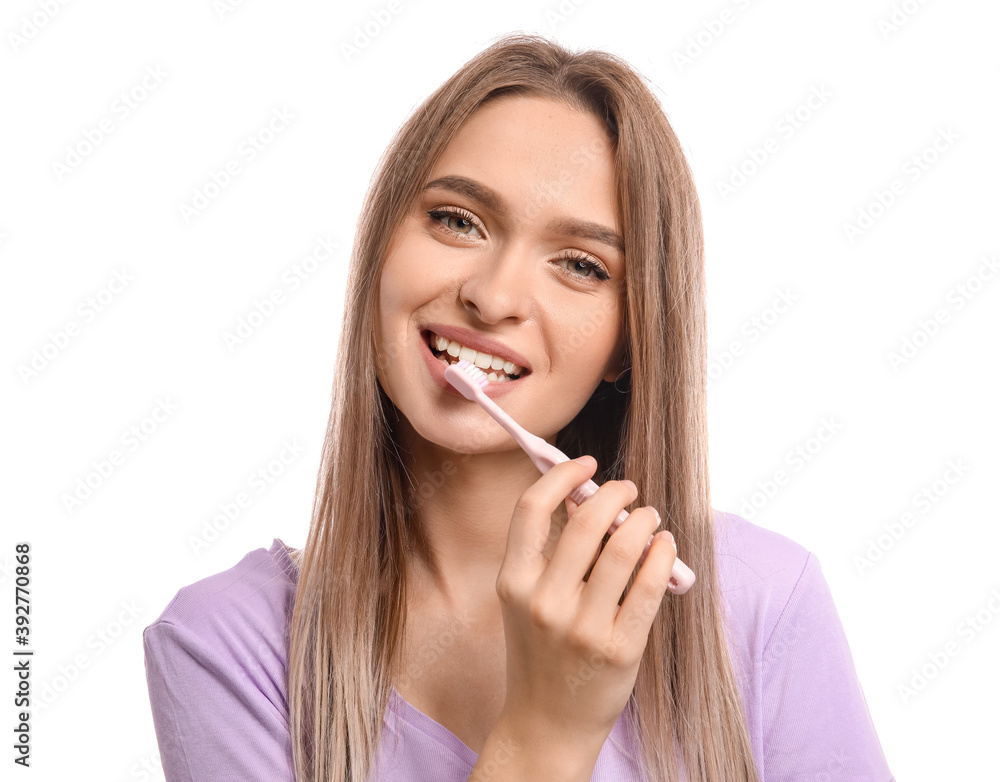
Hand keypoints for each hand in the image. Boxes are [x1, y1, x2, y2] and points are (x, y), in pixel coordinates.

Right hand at [493, 454, 676, 755]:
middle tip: (629, 490)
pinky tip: (664, 546)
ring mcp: (582, 627)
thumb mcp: (527, 601)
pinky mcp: (620, 648)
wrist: (547, 724)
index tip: (587, 463)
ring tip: (649, 518)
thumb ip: (552, 553)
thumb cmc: (541, 652)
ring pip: (624, 547)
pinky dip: (663, 554)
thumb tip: (592, 497)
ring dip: (644, 519)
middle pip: (585, 521)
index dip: (562, 475)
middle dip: (615, 493)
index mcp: (513, 583)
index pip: (531, 508)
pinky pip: (650, 584)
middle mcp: (544, 603)